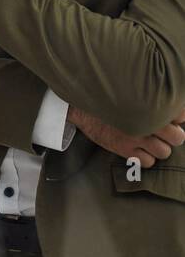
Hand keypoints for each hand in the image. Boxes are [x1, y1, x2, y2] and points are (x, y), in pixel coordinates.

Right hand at [69, 106, 184, 168]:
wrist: (81, 107)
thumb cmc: (109, 100)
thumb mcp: (132, 94)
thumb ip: (153, 100)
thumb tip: (176, 114)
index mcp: (150, 104)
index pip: (181, 115)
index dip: (177, 118)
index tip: (169, 118)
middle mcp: (146, 120)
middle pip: (178, 137)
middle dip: (172, 135)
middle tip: (162, 132)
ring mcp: (135, 136)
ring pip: (164, 152)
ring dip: (159, 148)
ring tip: (149, 141)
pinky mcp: (124, 149)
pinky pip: (148, 162)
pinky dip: (145, 158)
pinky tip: (138, 149)